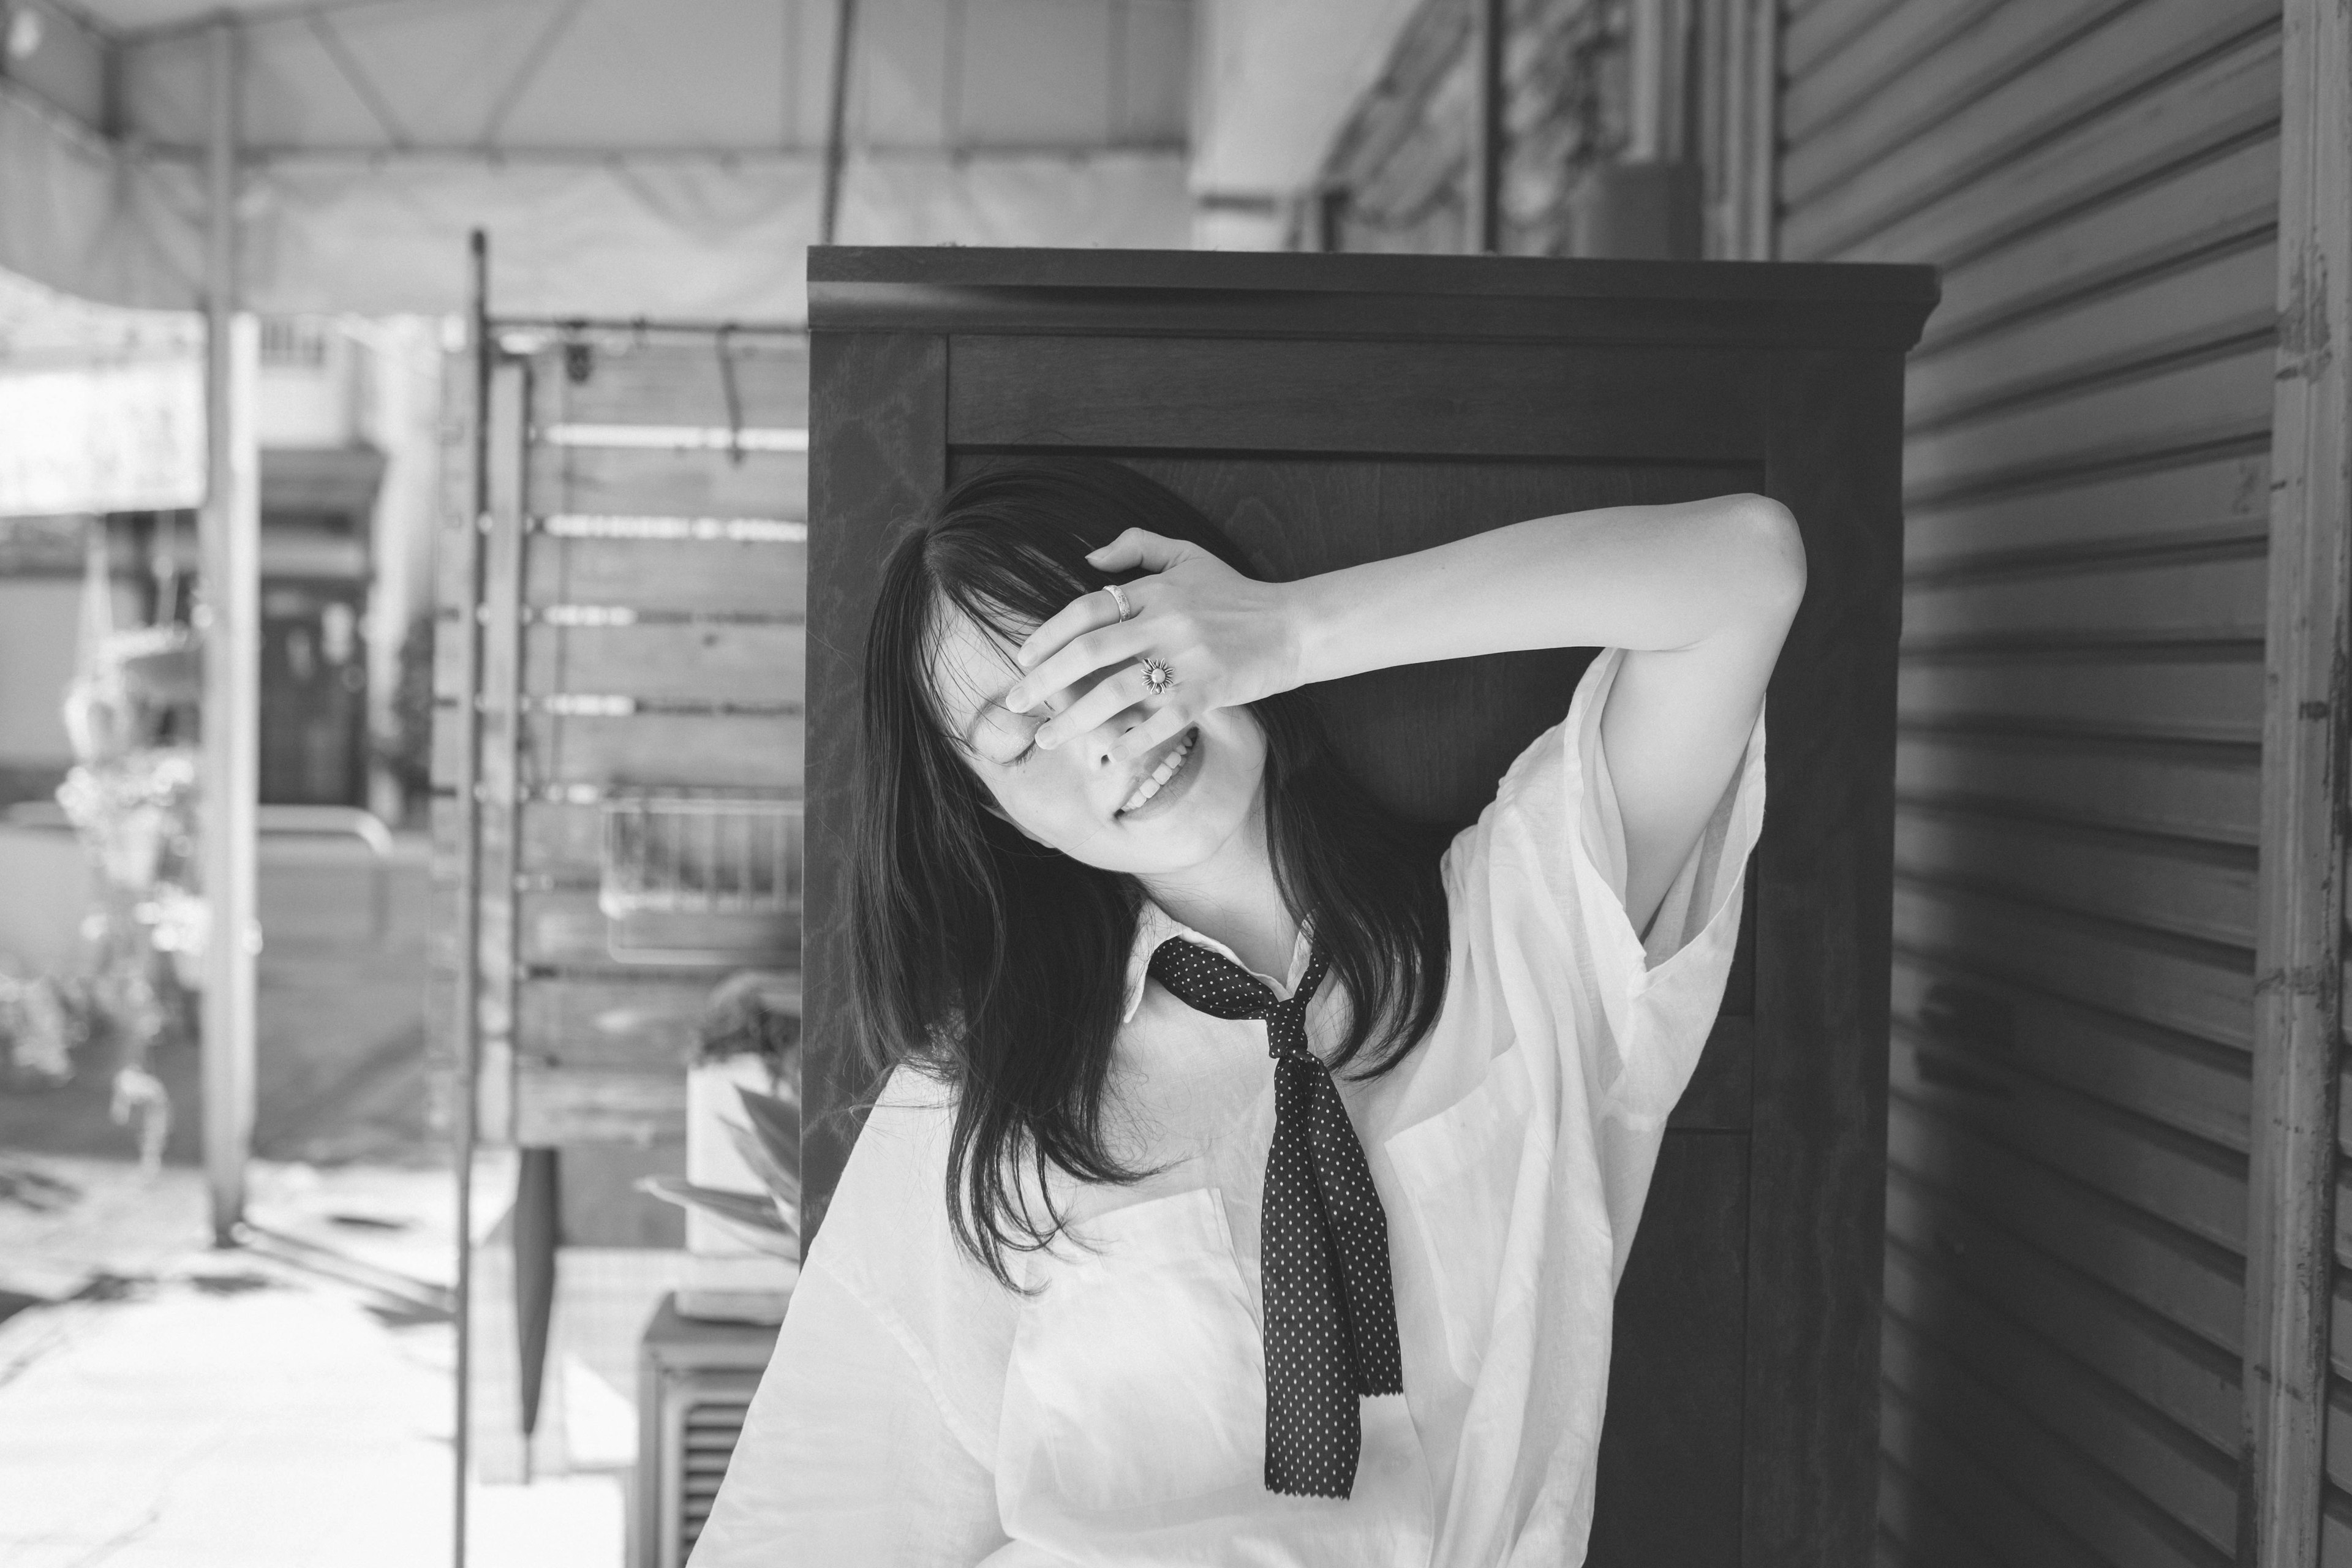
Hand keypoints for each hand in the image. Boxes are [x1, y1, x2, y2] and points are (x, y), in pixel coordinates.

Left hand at [1004, 529, 1300, 762]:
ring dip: (1076, 718)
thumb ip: (1138, 547)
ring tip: (1049, 737)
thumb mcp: (1189, 555)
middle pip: (1089, 651)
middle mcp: (1166, 621)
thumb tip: (1089, 558)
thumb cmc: (1237, 594)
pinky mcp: (1210, 690)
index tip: (1023, 660)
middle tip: (1016, 703)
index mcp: (1155, 591)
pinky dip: (1132, 740)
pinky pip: (1161, 720)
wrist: (1294, 625)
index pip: (1086, 609)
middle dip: (1045, 681)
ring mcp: (1188, 658)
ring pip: (1117, 691)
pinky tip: (1110, 756)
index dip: (1048, 635)